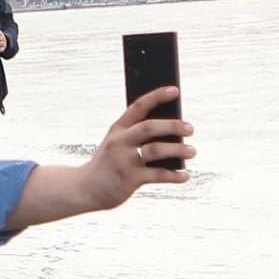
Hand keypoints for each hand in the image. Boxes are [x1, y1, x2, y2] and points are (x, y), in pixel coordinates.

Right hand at [86, 86, 193, 206]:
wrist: (85, 189)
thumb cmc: (109, 163)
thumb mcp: (117, 144)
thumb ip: (138, 137)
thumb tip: (175, 135)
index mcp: (117, 129)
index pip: (138, 106)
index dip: (157, 96)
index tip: (175, 90)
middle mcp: (120, 142)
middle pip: (149, 127)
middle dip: (172, 126)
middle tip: (190, 128)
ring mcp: (124, 161)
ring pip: (155, 150)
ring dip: (177, 150)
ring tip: (192, 151)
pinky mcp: (129, 179)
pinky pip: (157, 175)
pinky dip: (174, 175)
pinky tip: (185, 175)